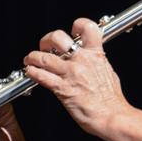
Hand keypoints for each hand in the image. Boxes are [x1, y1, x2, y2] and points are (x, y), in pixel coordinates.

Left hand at [23, 18, 130, 137]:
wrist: (111, 115)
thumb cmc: (111, 98)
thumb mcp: (107, 71)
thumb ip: (97, 62)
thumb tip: (92, 58)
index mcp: (96, 54)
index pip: (87, 27)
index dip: (77, 25)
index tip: (71, 32)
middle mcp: (82, 60)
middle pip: (58, 38)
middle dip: (48, 40)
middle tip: (46, 47)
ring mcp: (70, 73)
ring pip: (43, 57)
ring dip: (33, 57)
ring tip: (30, 60)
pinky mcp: (62, 89)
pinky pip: (41, 76)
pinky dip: (32, 72)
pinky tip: (30, 71)